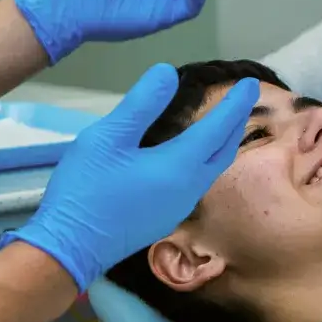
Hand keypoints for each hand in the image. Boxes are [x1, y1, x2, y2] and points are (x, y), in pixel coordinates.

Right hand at [8, 64, 260, 289]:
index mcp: (179, 166)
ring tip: (226, 122)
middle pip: (222, 151)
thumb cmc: (86, 189)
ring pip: (212, 169)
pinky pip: (197, 181)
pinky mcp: (164, 218)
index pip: (217, 129)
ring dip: (223, 143)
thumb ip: (141, 105)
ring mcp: (178, 207)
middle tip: (246, 98)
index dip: (235, 104)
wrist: (70, 248)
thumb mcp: (107, 138)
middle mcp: (188, 189)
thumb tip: (168, 73)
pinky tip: (194, 154)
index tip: (251, 84)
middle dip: (236, 122)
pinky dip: (206, 159)